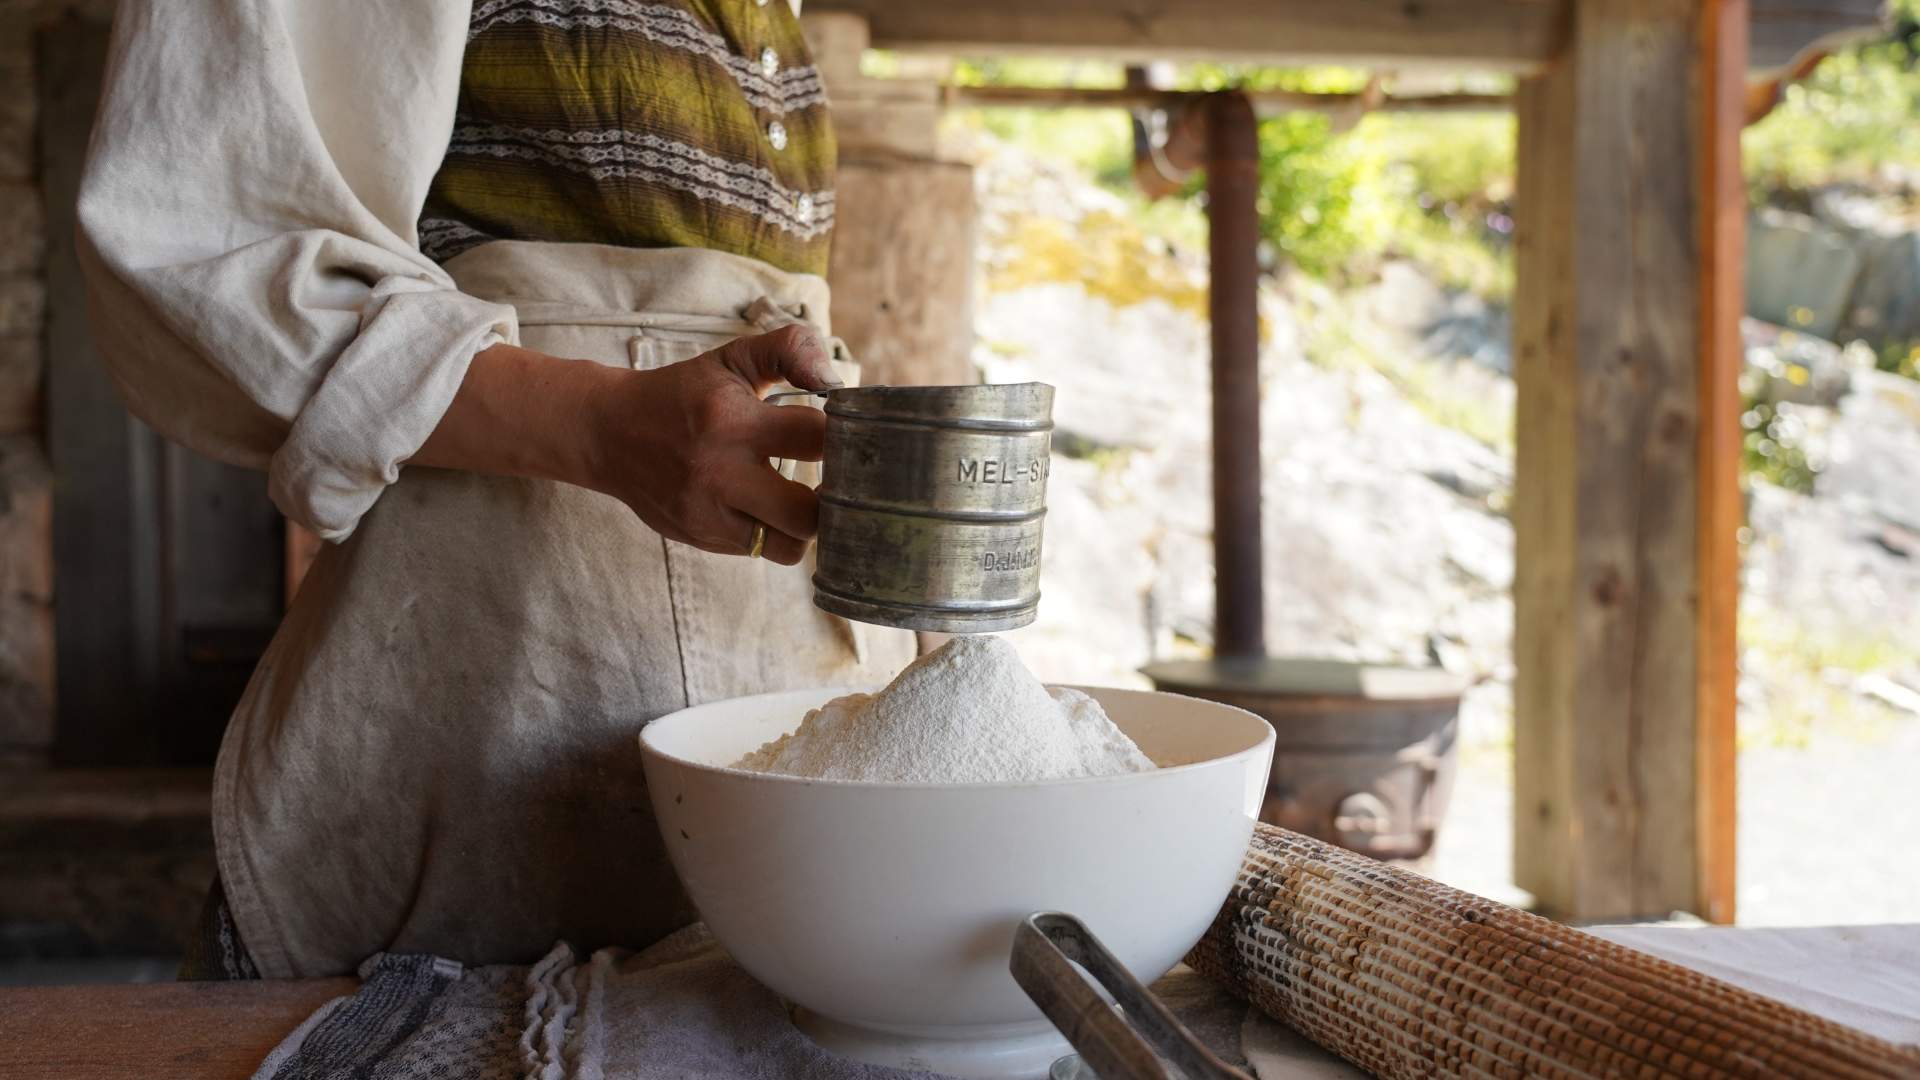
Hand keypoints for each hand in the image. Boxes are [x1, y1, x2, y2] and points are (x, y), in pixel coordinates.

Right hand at [586, 325, 841, 563]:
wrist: (608, 433)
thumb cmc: (683, 393)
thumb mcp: (732, 359)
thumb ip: (790, 351)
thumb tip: (835, 382)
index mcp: (733, 420)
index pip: (816, 438)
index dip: (843, 437)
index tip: (846, 434)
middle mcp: (720, 473)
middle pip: (808, 513)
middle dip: (832, 498)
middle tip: (836, 480)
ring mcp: (708, 513)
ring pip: (789, 546)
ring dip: (806, 525)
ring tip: (806, 498)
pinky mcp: (701, 537)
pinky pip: (762, 551)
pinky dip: (776, 533)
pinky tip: (771, 508)